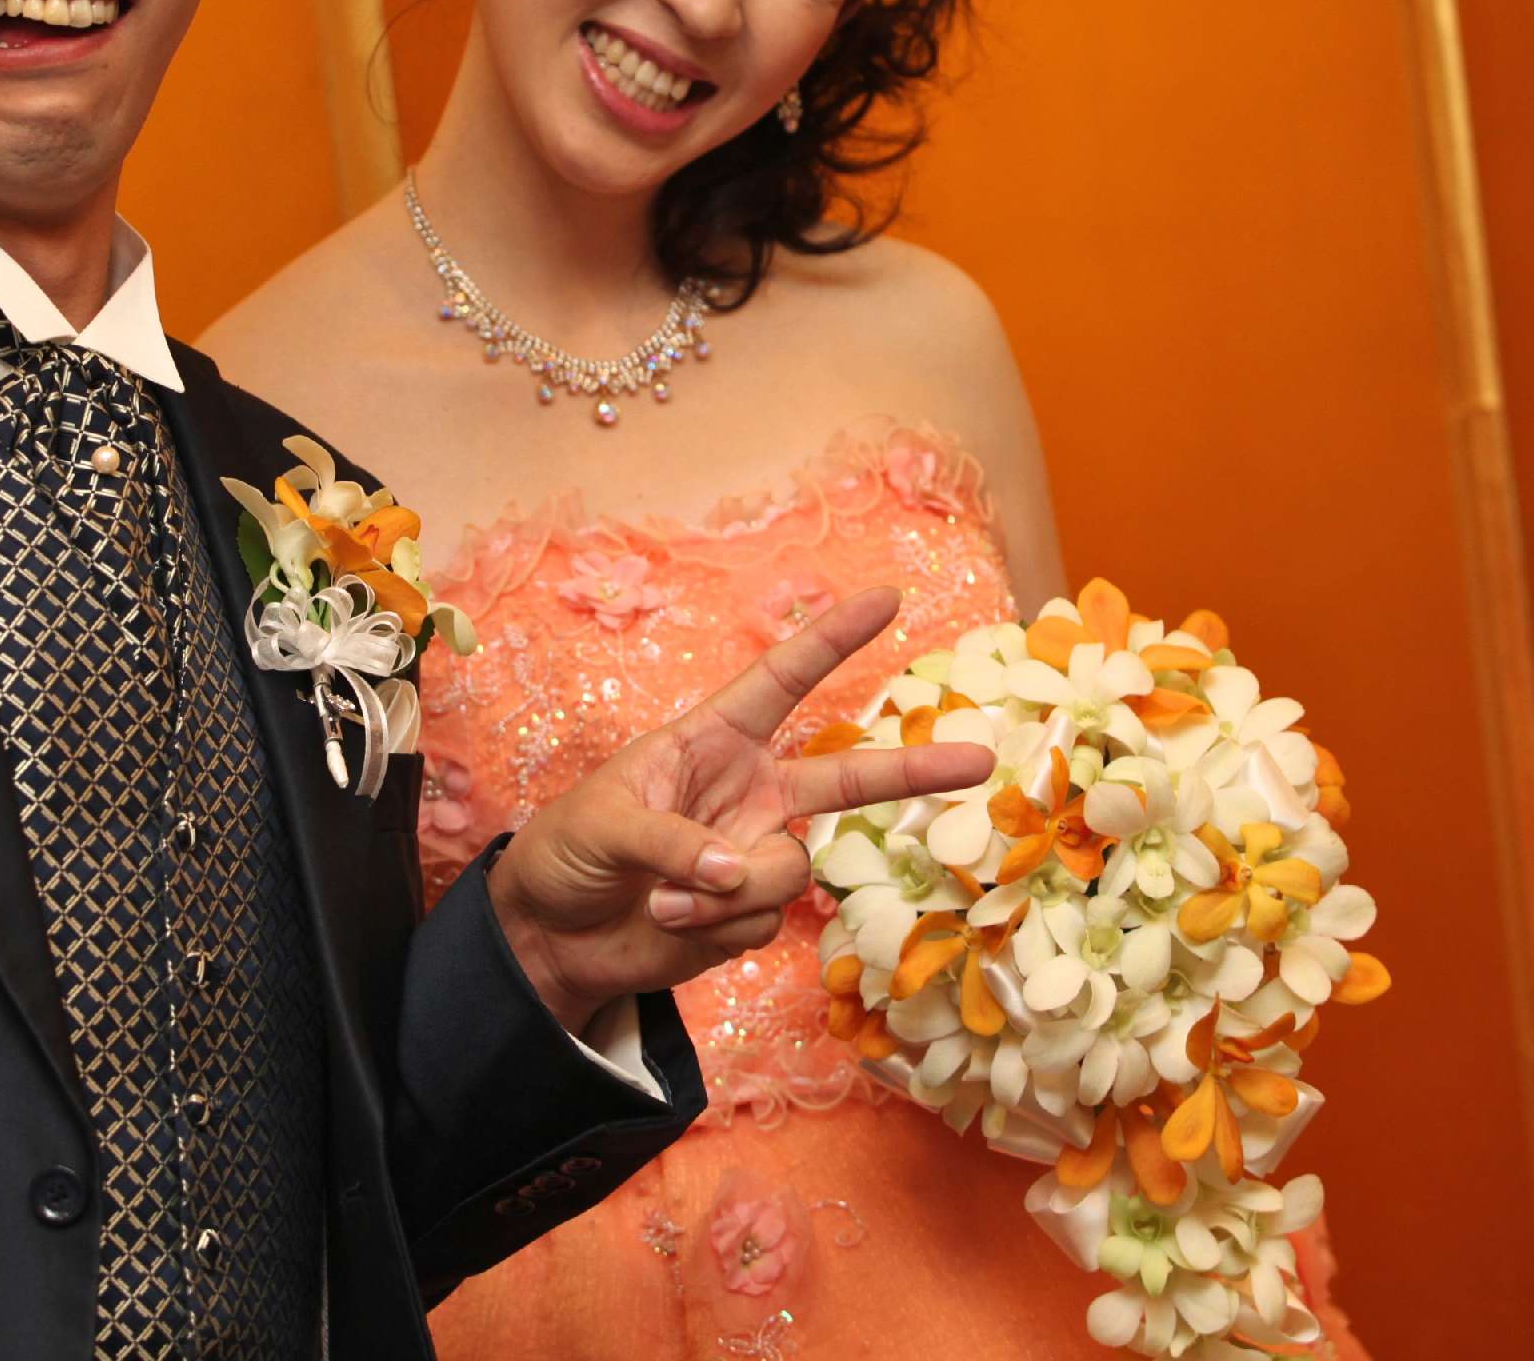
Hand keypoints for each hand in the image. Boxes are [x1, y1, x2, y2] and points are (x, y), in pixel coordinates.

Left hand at [486, 587, 992, 1032]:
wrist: (551, 935)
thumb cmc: (566, 850)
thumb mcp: (604, 824)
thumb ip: (672, 841)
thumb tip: (731, 869)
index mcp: (711, 741)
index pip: (781, 680)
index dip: (832, 639)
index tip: (886, 598)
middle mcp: (748, 791)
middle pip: (847, 778)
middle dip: (914, 771)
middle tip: (981, 758)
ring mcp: (754, 853)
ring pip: (790, 872)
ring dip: (724, 894)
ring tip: (659, 899)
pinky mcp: (748, 913)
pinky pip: (761, 922)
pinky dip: (712, 930)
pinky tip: (668, 924)